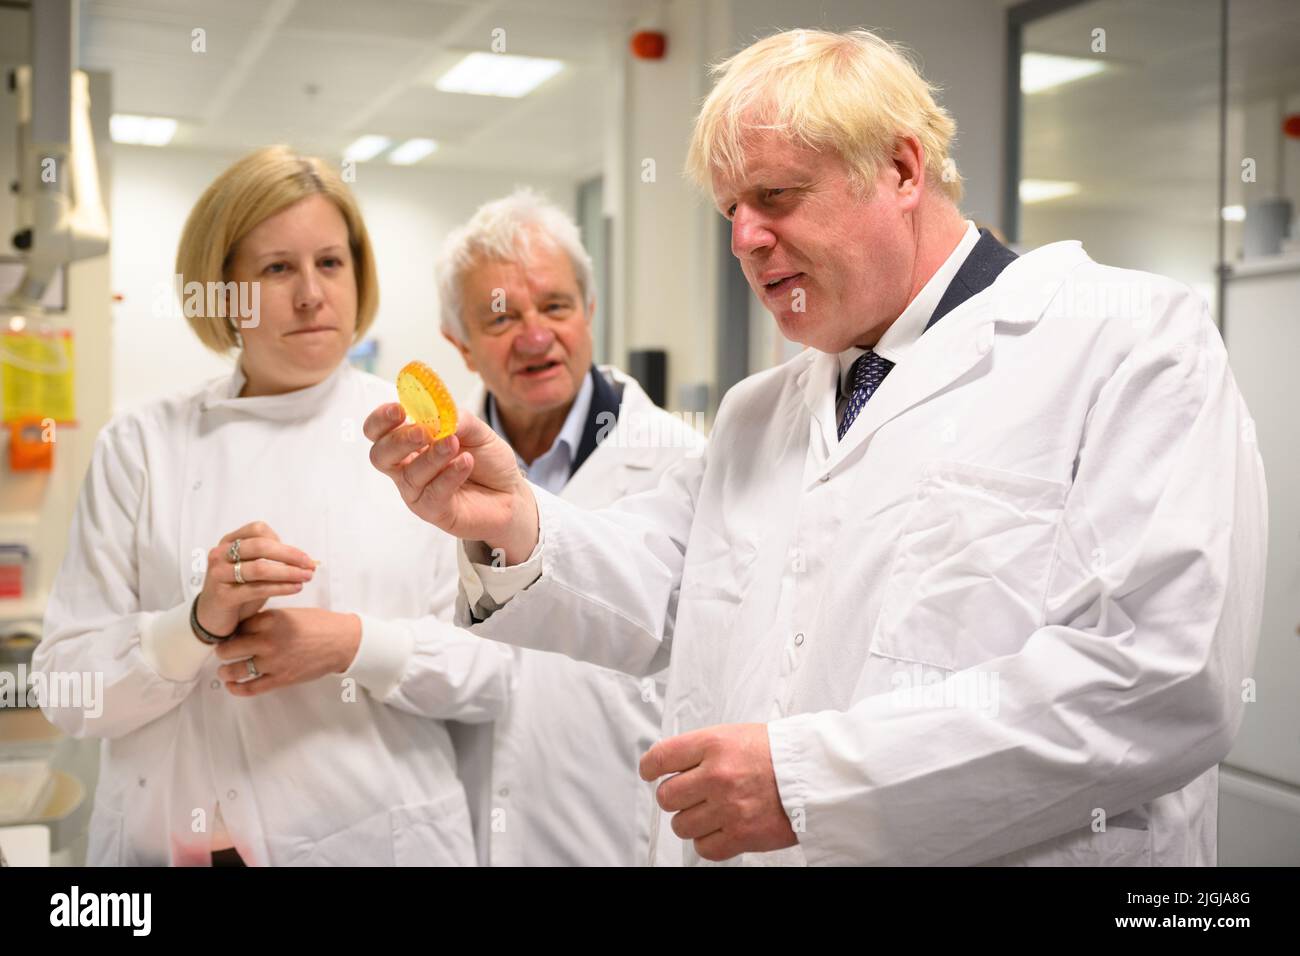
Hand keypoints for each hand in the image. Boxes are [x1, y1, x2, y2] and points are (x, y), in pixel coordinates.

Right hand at [195, 521, 315, 637]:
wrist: (213, 618)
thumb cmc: (238, 590)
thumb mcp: (253, 570)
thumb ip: (272, 560)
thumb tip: (305, 559)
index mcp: (228, 542)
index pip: (258, 530)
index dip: (282, 541)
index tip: (301, 555)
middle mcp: (220, 554)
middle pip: (260, 546)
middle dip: (290, 555)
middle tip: (310, 564)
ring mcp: (219, 574)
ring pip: (260, 568)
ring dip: (288, 572)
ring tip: (307, 577)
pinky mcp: (223, 595)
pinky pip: (257, 589)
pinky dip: (281, 587)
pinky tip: (296, 588)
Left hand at [214, 608, 360, 696]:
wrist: (342, 642)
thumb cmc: (320, 625)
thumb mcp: (291, 613)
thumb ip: (268, 619)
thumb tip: (247, 627)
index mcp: (271, 620)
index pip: (238, 625)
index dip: (233, 630)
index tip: (232, 633)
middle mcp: (268, 641)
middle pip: (229, 648)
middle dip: (224, 649)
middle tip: (224, 650)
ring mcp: (273, 662)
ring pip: (235, 670)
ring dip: (226, 671)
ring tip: (225, 670)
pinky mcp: (280, 679)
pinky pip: (251, 688)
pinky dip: (237, 689)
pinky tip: (231, 685)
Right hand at [364, 404, 538, 562]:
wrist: (511, 492)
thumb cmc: (487, 459)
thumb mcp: (476, 430)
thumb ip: (455, 418)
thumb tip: (437, 414)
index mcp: (410, 442)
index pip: (379, 431)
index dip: (381, 420)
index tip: (398, 410)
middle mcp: (407, 467)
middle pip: (381, 455)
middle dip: (399, 441)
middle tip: (424, 432)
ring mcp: (418, 492)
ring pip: (411, 475)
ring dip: (432, 456)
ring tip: (455, 444)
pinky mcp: (434, 511)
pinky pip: (433, 494)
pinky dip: (449, 475)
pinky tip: (465, 463)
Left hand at [641, 723, 797, 861]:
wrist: (814, 774)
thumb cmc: (779, 753)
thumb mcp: (735, 735)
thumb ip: (702, 749)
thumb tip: (671, 764)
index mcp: (714, 745)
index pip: (660, 758)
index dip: (650, 767)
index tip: (650, 772)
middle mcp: (717, 775)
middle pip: (666, 796)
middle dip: (674, 797)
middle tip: (689, 794)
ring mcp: (728, 807)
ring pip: (681, 825)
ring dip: (690, 820)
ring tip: (709, 811)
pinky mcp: (741, 835)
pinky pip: (703, 847)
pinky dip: (707, 841)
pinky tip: (719, 828)